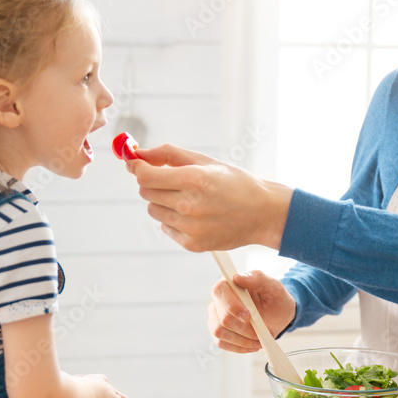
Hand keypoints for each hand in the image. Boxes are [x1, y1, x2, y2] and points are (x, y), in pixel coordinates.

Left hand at [127, 144, 292, 251]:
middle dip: (153, 182)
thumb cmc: (235, 183)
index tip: (134, 163)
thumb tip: (139, 154)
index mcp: (194, 180)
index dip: (136, 167)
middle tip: (171, 180)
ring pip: (153, 210)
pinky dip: (173, 220)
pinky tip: (195, 215)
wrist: (262, 214)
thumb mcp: (206, 162)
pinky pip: (166, 227)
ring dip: (162, 201)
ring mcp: (190, 228)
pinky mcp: (192, 244)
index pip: (145, 175)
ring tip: (187, 199)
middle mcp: (190, 205)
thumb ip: (169, 155)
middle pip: (146, 192)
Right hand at [207, 269, 296, 352]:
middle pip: (222, 318)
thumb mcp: (272, 285)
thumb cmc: (274, 297)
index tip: (249, 316)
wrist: (278, 314)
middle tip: (262, 330)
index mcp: (229, 283)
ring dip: (242, 340)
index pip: (220, 292)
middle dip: (245, 328)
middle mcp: (219, 299)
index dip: (233, 307)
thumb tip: (237, 277)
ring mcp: (216, 316)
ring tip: (258, 339)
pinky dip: (239, 347)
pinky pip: (221, 343)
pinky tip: (251, 344)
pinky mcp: (218, 331)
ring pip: (219, 332)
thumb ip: (256, 278)